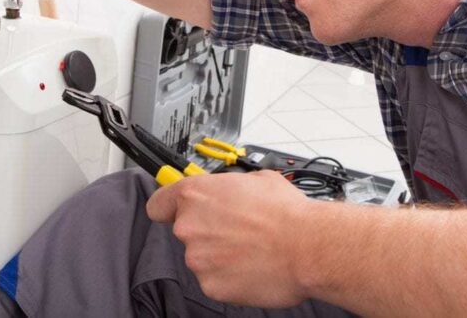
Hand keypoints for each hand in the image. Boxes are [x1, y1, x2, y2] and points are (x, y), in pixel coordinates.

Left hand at [146, 170, 313, 307]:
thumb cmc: (287, 213)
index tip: (175, 211)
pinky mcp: (210, 286)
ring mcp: (198, 258)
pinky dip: (230, 276)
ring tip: (251, 248)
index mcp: (195, 195)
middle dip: (208, 231)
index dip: (169, 208)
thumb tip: (230, 191)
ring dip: (220, 255)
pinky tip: (252, 266)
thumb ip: (229, 186)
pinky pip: (214, 280)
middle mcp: (189, 226)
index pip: (158, 204)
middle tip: (237, 230)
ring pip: (202, 257)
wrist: (308, 247)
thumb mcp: (257, 179)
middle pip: (186, 231)